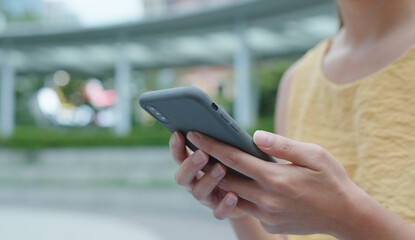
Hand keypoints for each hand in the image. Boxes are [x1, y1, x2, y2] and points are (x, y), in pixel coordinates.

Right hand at [169, 131, 246, 219]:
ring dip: (208, 180)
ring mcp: (206, 197)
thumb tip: (221, 124)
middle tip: (202, 153)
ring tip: (221, 168)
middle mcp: (194, 181)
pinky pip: (218, 212)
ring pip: (198, 192)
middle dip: (190, 164)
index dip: (176, 146)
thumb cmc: (235, 164)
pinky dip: (224, 204)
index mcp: (193, 164)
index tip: (179, 133)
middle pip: (182, 177)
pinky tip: (233, 195)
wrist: (249, 192)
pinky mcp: (219, 209)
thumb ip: (220, 141)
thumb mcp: (227, 150)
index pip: (178, 155)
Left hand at [186, 130, 360, 237]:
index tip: (195, 134)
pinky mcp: (271, 225)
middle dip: (208, 165)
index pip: (234, 159)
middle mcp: (267, 200)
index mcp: (276, 178)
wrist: (346, 216)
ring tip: (212, 167)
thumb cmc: (332, 181)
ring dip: (220, 183)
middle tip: (195, 151)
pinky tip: (240, 185)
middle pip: (226, 180)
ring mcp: (268, 216)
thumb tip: (255, 136)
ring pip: (233, 197)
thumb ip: (283, 146)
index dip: (212, 145)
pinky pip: (249, 210)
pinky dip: (241, 197)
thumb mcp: (315, 155)